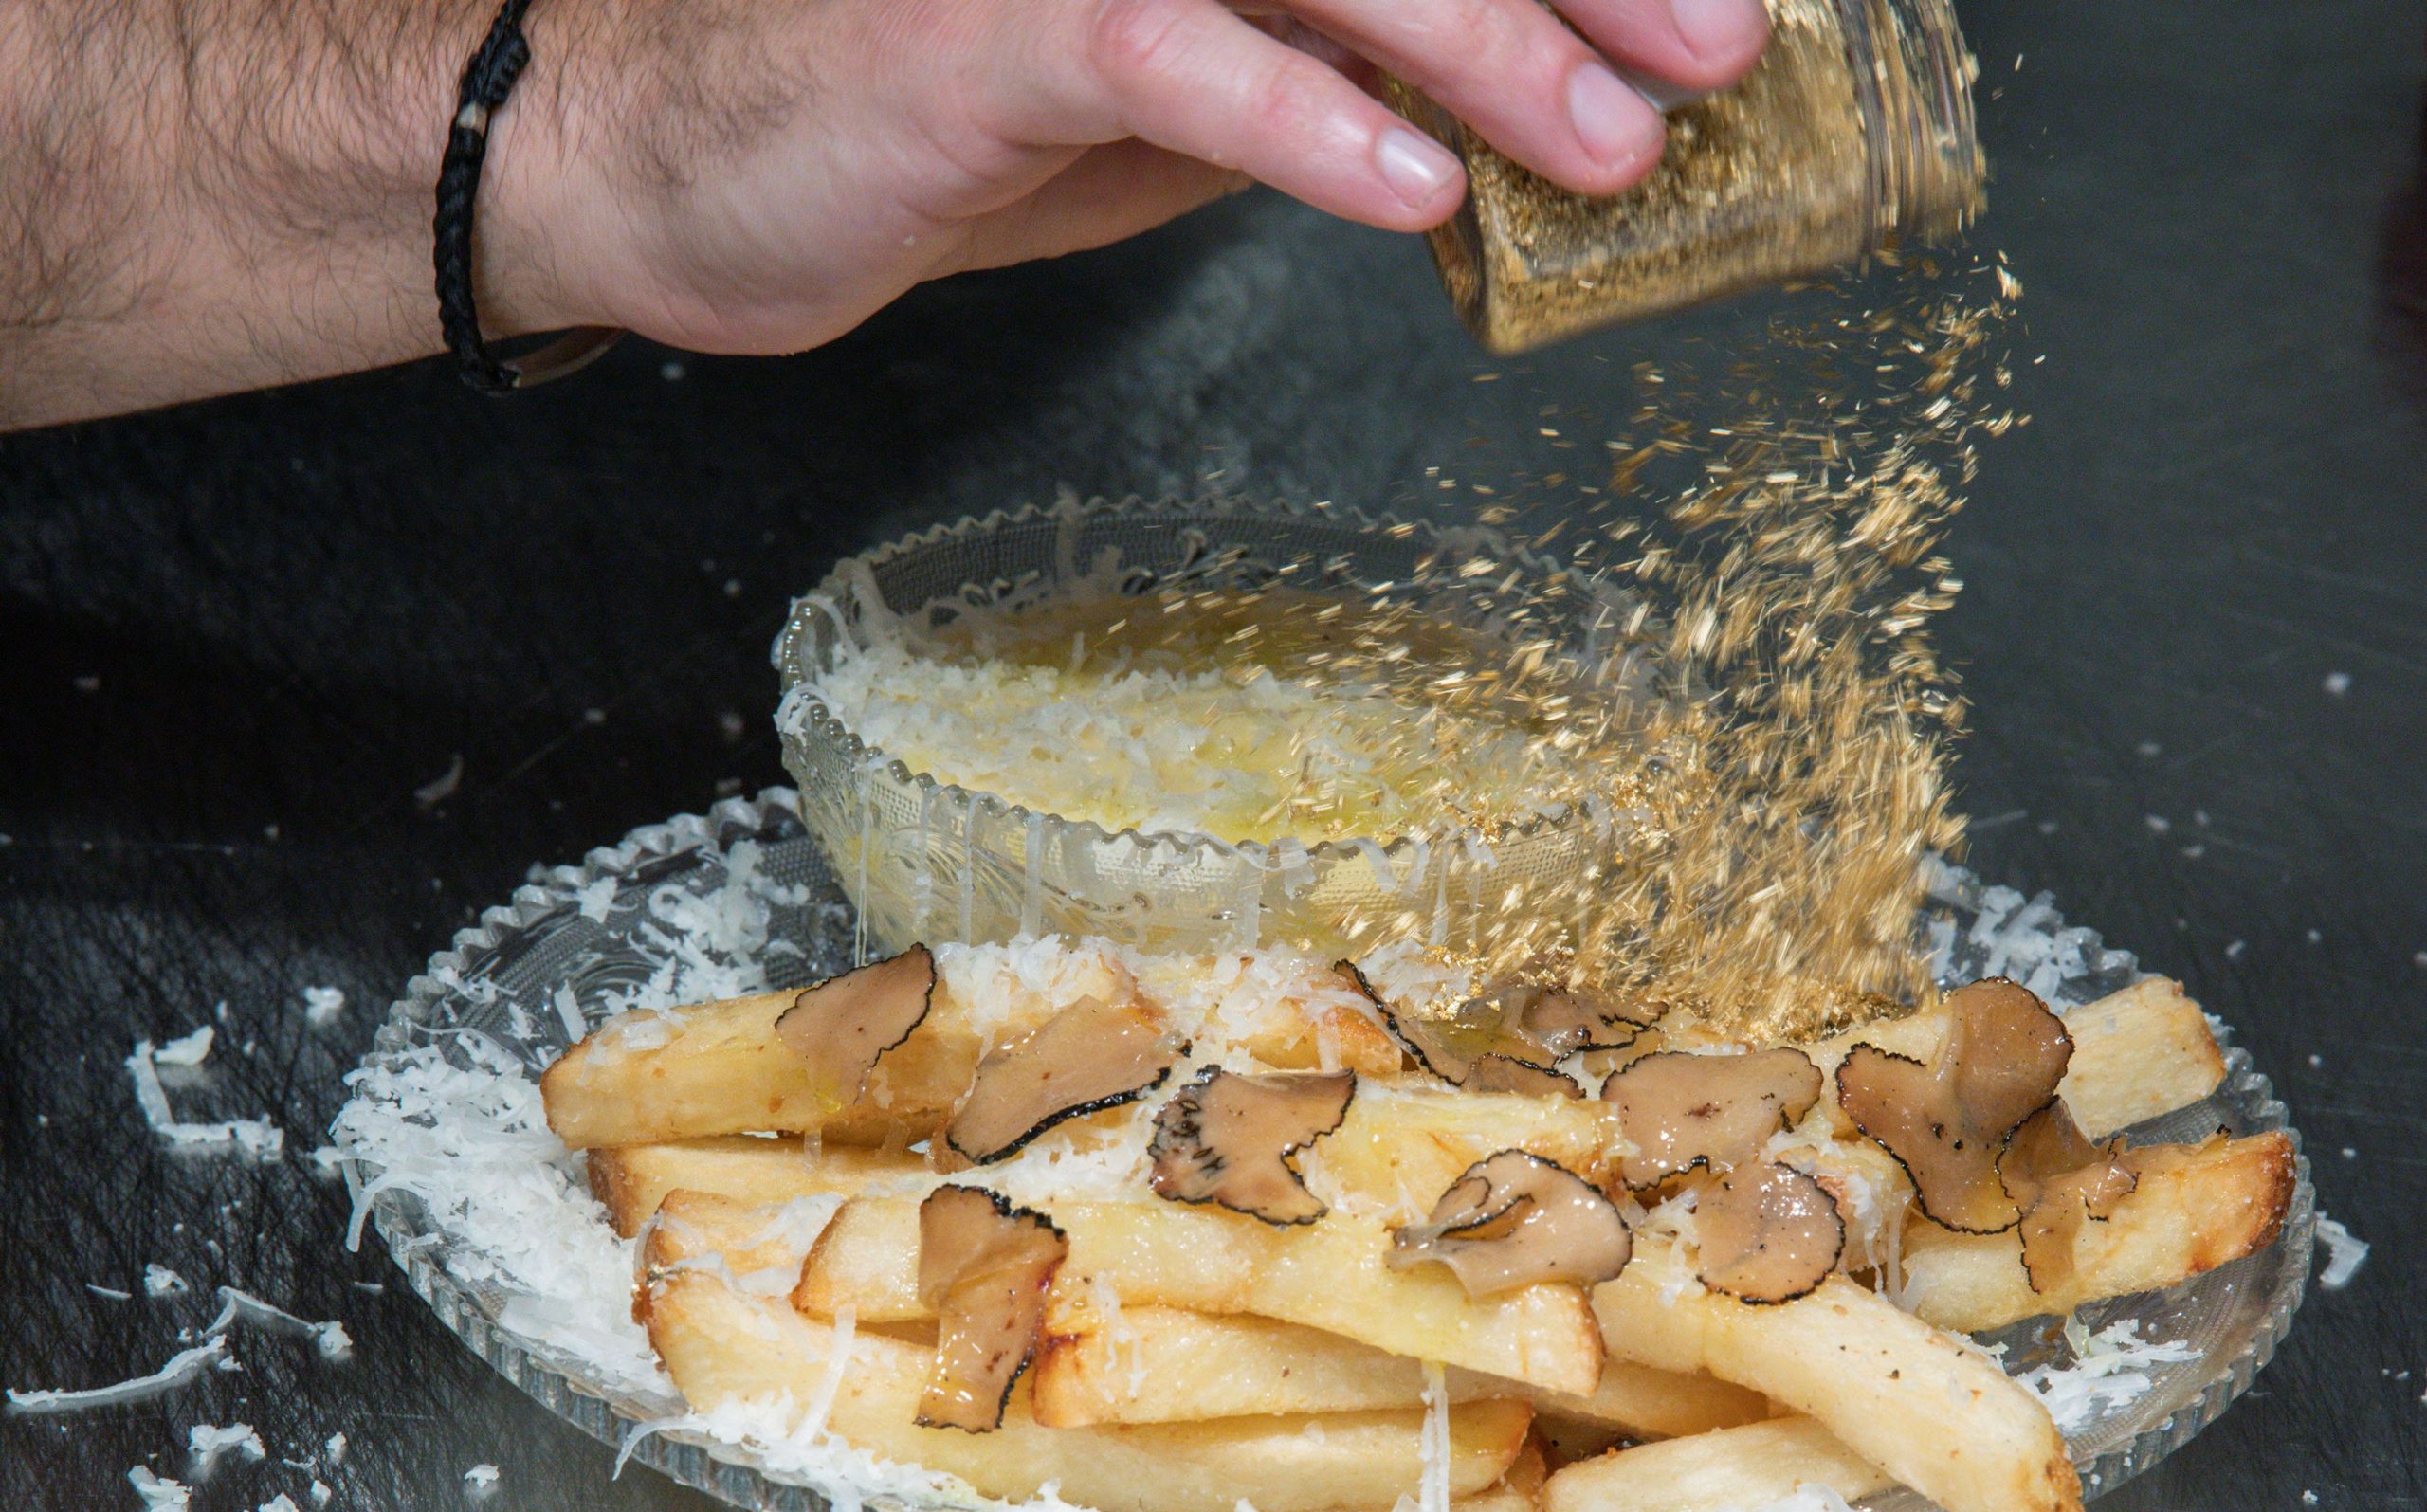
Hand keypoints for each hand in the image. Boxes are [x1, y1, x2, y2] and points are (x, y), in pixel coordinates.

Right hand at [501, 0, 1769, 353]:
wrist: (690, 161)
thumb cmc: (942, 123)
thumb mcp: (1171, 94)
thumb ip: (1320, 70)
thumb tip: (1501, 103)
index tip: (1709, 8)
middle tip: (1719, 54)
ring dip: (1482, 49)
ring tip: (1609, 147)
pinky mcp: (982, 27)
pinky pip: (1168, 56)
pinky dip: (1301, 123)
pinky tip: (1414, 194)